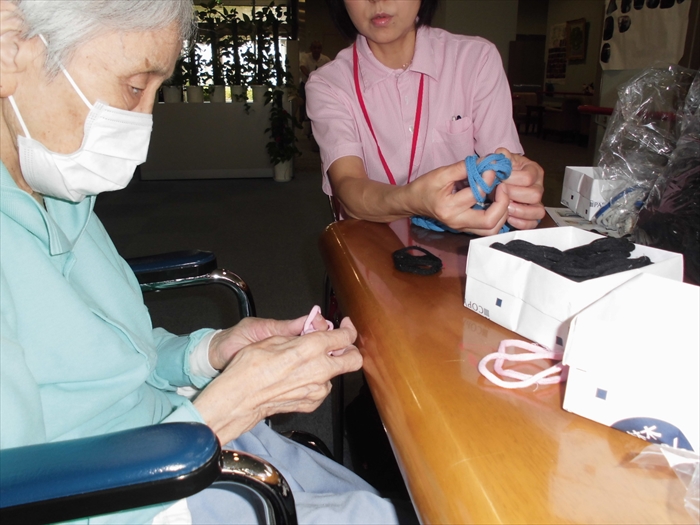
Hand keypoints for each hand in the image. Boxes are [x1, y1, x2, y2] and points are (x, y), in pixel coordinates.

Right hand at [194, 317, 361, 443]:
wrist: (240, 397)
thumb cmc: (250, 368)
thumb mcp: (274, 338)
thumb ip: (299, 335)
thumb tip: (312, 331)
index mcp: (311, 348)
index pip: (345, 336)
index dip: (348, 329)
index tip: (345, 327)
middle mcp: (320, 369)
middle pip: (354, 359)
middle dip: (350, 349)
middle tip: (339, 344)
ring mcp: (318, 389)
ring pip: (335, 374)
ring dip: (328, 366)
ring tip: (306, 363)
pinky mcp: (312, 402)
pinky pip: (322, 388)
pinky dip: (315, 381)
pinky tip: (297, 377)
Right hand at [407, 159, 509, 235]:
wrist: (413, 202)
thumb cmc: (425, 186)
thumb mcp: (442, 173)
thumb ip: (465, 168)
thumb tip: (486, 162)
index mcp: (449, 208)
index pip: (477, 194)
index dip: (488, 179)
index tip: (491, 168)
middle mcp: (457, 221)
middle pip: (490, 222)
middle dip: (503, 203)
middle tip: (503, 186)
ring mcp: (462, 227)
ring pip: (492, 229)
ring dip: (502, 212)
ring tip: (501, 195)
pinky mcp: (466, 228)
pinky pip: (488, 228)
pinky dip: (497, 216)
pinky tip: (496, 202)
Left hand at [495, 148, 544, 229]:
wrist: (500, 182)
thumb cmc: (502, 171)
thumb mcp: (502, 160)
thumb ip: (502, 156)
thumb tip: (501, 153)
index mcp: (534, 171)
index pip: (528, 177)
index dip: (512, 179)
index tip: (499, 179)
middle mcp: (539, 187)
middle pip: (535, 194)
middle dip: (514, 195)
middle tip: (500, 194)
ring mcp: (537, 203)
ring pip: (538, 211)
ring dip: (520, 211)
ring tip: (505, 208)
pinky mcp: (532, 216)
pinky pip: (533, 223)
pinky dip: (521, 223)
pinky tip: (509, 218)